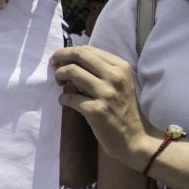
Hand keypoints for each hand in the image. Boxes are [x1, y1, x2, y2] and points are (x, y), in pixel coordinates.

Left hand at [51, 44, 159, 169]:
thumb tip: (73, 61)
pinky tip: (64, 102)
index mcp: (121, 67)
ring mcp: (105, 93)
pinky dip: (63, 99)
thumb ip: (102, 70)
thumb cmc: (125, 110)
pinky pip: (70, 98)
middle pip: (79, 56)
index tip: (60, 57)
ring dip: (59, 76)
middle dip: (60, 57)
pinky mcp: (96, 110)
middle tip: (53, 64)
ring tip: (58, 83)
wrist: (135, 138)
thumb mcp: (121, 84)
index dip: (69, 51)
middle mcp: (115, 77)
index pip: (89, 50)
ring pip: (72, 73)